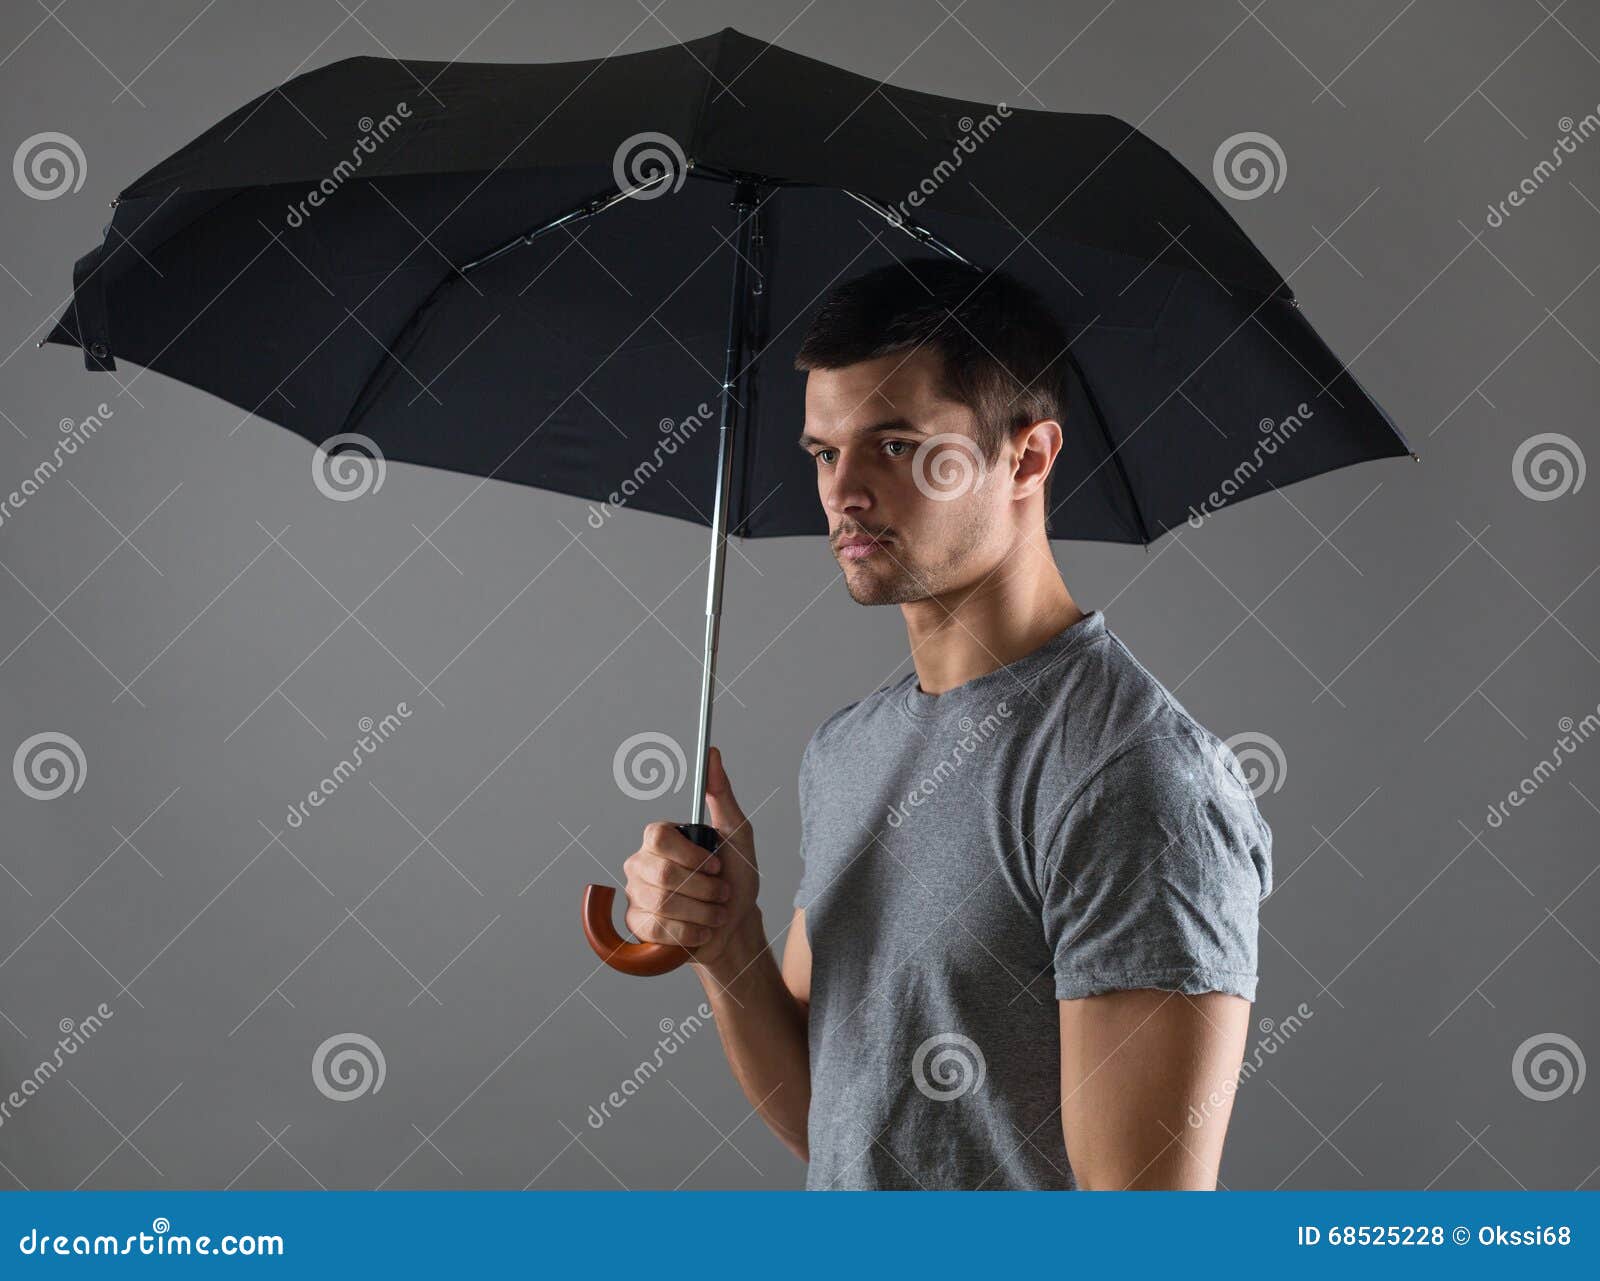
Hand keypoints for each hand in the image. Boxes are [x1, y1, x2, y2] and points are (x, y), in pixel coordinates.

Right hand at [622, 746, 760, 969]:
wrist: (735, 925)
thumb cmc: (736, 877)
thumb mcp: (737, 834)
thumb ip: (722, 795)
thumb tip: (713, 754)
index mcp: (660, 838)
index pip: (658, 836)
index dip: (692, 856)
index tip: (717, 865)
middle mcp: (641, 863)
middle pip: (663, 875)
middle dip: (705, 889)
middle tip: (721, 892)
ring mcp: (636, 894)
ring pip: (663, 904)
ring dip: (702, 912)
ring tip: (715, 912)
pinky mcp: (638, 925)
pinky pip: (658, 929)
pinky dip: (690, 932)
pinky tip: (701, 929)